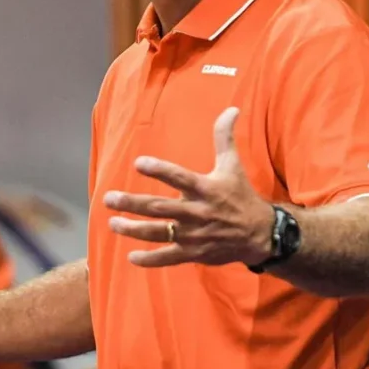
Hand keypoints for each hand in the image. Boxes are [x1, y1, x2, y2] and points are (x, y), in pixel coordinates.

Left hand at [104, 107, 274, 267]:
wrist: (259, 234)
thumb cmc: (241, 195)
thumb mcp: (233, 165)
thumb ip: (225, 137)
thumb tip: (231, 109)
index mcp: (205, 189)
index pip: (179, 177)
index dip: (159, 171)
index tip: (137, 163)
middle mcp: (197, 212)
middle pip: (160, 208)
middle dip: (132, 203)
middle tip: (109, 198)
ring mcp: (194, 235)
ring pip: (158, 233)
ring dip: (133, 229)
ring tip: (113, 222)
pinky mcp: (194, 253)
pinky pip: (168, 258)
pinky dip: (150, 260)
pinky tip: (131, 257)